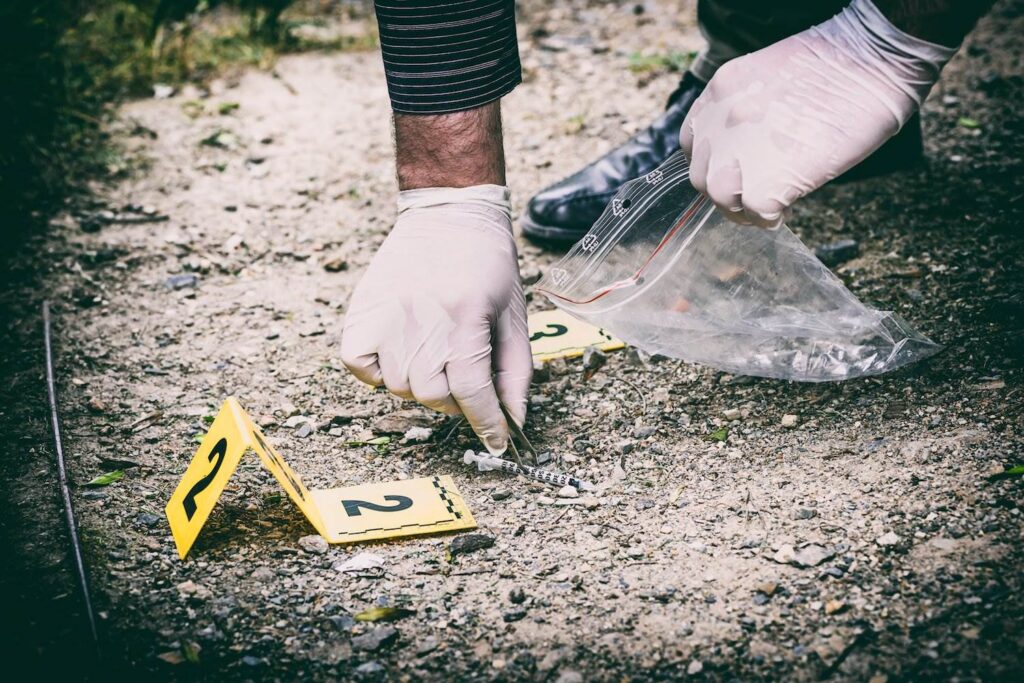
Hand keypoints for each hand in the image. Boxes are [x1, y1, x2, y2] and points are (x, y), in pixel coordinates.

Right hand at [341, 184, 530, 454]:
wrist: (449, 214)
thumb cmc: (488, 266)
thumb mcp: (514, 316)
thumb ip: (515, 371)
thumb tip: (513, 419)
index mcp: (466, 317)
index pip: (472, 390)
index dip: (486, 423)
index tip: (495, 441)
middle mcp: (423, 318)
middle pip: (434, 395)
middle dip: (456, 401)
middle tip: (464, 381)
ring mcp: (387, 315)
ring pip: (400, 387)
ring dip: (421, 386)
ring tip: (435, 359)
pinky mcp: (361, 312)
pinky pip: (360, 366)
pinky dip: (378, 373)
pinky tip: (401, 354)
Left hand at [681, 0, 955, 227]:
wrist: (874, 58)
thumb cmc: (839, 64)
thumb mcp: (770, 78)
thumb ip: (748, 112)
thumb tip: (752, 147)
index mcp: (719, 92)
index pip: (693, 144)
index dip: (714, 164)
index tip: (736, 171)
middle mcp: (720, 121)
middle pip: (701, 176)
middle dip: (726, 191)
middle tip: (754, 196)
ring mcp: (739, 151)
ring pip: (720, 198)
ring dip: (743, 209)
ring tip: (770, 206)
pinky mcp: (766, 180)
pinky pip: (756, 212)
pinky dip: (770, 218)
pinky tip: (788, 208)